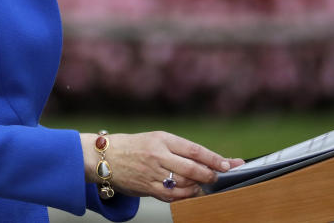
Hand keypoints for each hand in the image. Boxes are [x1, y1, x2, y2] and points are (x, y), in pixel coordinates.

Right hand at [81, 131, 243, 202]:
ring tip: (203, 185)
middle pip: (193, 169)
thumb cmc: (133, 146)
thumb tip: (205, 161)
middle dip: (210, 175)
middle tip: (219, 176)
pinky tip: (190, 193)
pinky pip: (173, 195)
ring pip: (185, 184)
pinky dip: (185, 196)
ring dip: (199, 187)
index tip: (229, 164)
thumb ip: (178, 149)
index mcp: (162, 139)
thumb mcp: (155, 139)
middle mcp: (158, 155)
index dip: (215, 159)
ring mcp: (153, 173)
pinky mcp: (148, 188)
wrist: (104, 157)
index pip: (195, 150)